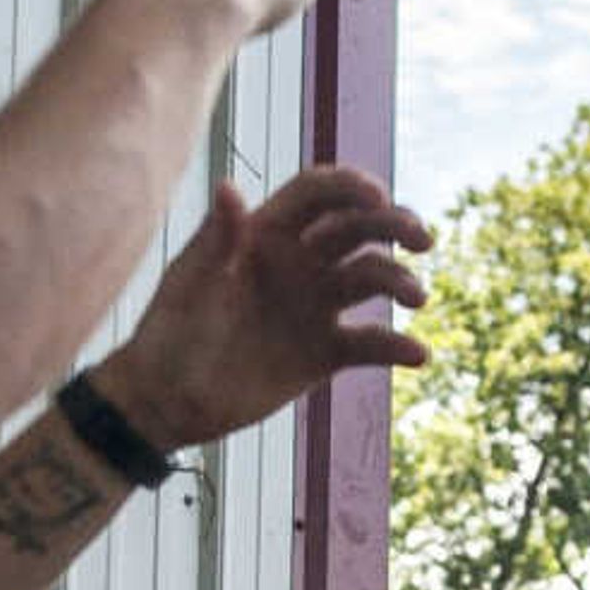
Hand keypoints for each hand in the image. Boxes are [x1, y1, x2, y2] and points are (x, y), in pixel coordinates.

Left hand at [89, 167, 431, 450]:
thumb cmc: (168, 333)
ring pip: (373, 279)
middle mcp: (299, 262)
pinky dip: (396, 348)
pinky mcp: (326, 353)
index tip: (378, 199)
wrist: (167, 401)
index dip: (352, 188)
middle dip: (395, 226)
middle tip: (422, 240)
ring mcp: (316, 306)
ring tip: (416, 298)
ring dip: (400, 282)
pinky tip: (418, 355)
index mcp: (267, 232)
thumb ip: (216, 239)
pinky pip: (370, 344)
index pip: (320, 193)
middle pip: (359, 228)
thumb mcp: (190, 285)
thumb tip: (232, 187)